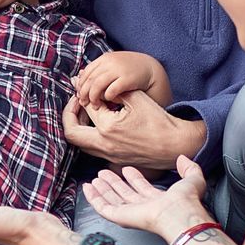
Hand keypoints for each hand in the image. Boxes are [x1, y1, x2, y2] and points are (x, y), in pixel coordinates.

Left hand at [64, 89, 203, 171]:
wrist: (175, 145)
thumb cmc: (159, 121)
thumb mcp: (137, 99)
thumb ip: (115, 90)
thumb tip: (98, 84)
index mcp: (108, 128)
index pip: (86, 107)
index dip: (83, 93)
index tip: (84, 85)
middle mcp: (104, 145)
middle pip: (71, 132)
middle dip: (69, 114)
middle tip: (76, 101)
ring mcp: (108, 155)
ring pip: (80, 143)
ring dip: (78, 126)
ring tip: (86, 110)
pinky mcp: (113, 160)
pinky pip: (91, 149)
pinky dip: (88, 135)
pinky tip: (98, 123)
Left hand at [71, 48, 162, 109]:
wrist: (153, 70)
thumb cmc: (130, 72)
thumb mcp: (113, 67)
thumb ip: (99, 71)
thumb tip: (78, 79)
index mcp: (104, 59)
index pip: (86, 73)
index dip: (80, 85)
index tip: (80, 95)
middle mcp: (110, 62)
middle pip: (89, 79)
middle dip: (84, 93)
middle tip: (84, 103)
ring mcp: (118, 70)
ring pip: (96, 85)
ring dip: (93, 97)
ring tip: (95, 105)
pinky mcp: (127, 79)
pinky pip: (111, 90)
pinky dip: (107, 97)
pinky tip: (109, 101)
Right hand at [86, 155, 211, 244]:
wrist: (179, 214)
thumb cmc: (187, 202)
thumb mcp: (193, 179)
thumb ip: (189, 168)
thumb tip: (183, 158)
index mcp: (159, 200)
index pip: (142, 188)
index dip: (134, 178)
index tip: (127, 169)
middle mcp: (143, 208)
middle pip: (123, 194)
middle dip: (114, 183)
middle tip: (104, 173)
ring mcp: (130, 213)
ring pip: (111, 200)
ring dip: (102, 189)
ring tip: (95, 178)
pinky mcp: (120, 217)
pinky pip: (102, 207)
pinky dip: (93, 198)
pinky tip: (88, 188)